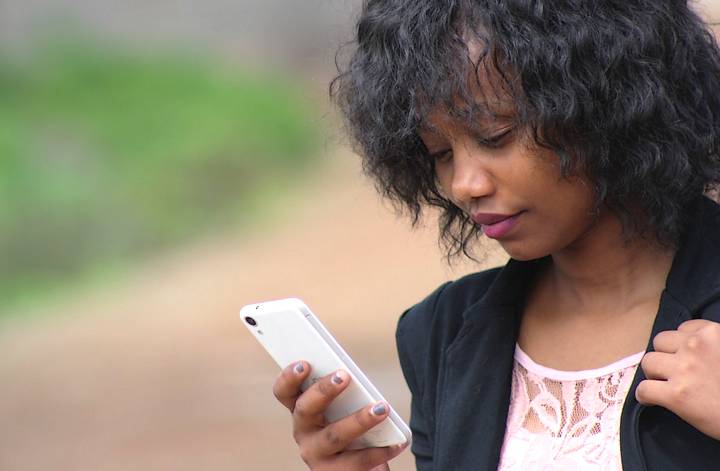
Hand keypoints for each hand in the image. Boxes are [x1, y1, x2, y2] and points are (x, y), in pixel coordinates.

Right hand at [272, 360, 408, 469]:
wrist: (360, 469)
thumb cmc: (352, 429)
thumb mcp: (343, 408)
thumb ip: (344, 393)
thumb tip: (355, 375)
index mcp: (302, 410)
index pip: (285, 392)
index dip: (289, 378)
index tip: (305, 364)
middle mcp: (303, 433)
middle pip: (305, 410)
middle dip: (324, 391)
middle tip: (345, 376)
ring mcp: (316, 456)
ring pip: (334, 436)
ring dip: (359, 420)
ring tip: (382, 409)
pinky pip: (358, 461)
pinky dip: (380, 450)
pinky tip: (397, 441)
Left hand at [637, 319, 719, 439]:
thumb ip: (715, 343)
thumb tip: (699, 347)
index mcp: (713, 333)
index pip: (683, 329)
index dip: (683, 344)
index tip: (688, 356)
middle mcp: (695, 346)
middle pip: (660, 342)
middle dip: (664, 355)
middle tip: (673, 369)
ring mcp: (684, 370)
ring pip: (648, 362)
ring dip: (653, 373)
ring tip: (662, 383)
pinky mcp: (676, 395)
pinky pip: (644, 389)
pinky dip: (644, 395)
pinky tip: (651, 400)